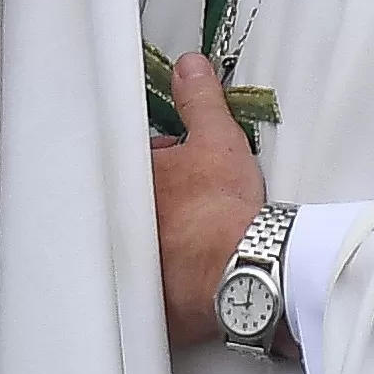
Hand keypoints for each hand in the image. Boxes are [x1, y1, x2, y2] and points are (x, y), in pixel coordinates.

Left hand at [151, 54, 272, 351]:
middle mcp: (128, 226)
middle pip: (141, 205)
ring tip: (202, 238)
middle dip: (163, 201)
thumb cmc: (225, 211)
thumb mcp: (217, 140)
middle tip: (196, 200)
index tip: (181, 161)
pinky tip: (199, 276)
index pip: (139, 163)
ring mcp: (139, 265)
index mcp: (137, 183)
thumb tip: (190, 70)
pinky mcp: (156, 302)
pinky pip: (161, 289)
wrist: (245, 267)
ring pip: (149, 246)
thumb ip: (200, 101)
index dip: (163, 159)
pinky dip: (175, 282)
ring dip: (168, 241)